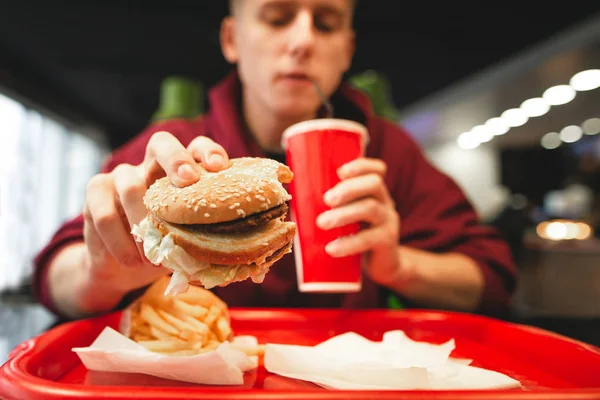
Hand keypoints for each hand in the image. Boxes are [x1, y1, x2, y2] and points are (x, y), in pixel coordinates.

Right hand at [81, 132, 229, 293]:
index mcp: (182, 172)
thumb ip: (206, 238)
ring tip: (153, 255)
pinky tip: (132, 261)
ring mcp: (121, 175)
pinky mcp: (96, 191)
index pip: (196, 147)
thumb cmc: (167, 248)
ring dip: (142, 222)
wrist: (123, 265)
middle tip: (188, 180)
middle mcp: (152, 165)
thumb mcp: (189, 242)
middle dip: (176, 158)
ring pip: (130, 185)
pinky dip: (119, 241)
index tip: (219, 167)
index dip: (208, 151)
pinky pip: (104, 213)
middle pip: (161, 143)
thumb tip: (234, 253)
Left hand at [316, 157, 401, 286]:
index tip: (340, 171)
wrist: (381, 267)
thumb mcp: (349, 215)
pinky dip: (348, 243)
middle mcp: (385, 201)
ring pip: (371, 209)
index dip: (360, 166)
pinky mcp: (387, 242)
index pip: (376, 170)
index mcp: (374, 191)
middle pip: (374, 184)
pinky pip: (369, 239)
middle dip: (348, 188)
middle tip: (326, 200)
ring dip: (344, 214)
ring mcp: (388, 221)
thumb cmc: (356, 235)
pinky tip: (331, 249)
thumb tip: (296, 198)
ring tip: (322, 223)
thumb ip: (334, 206)